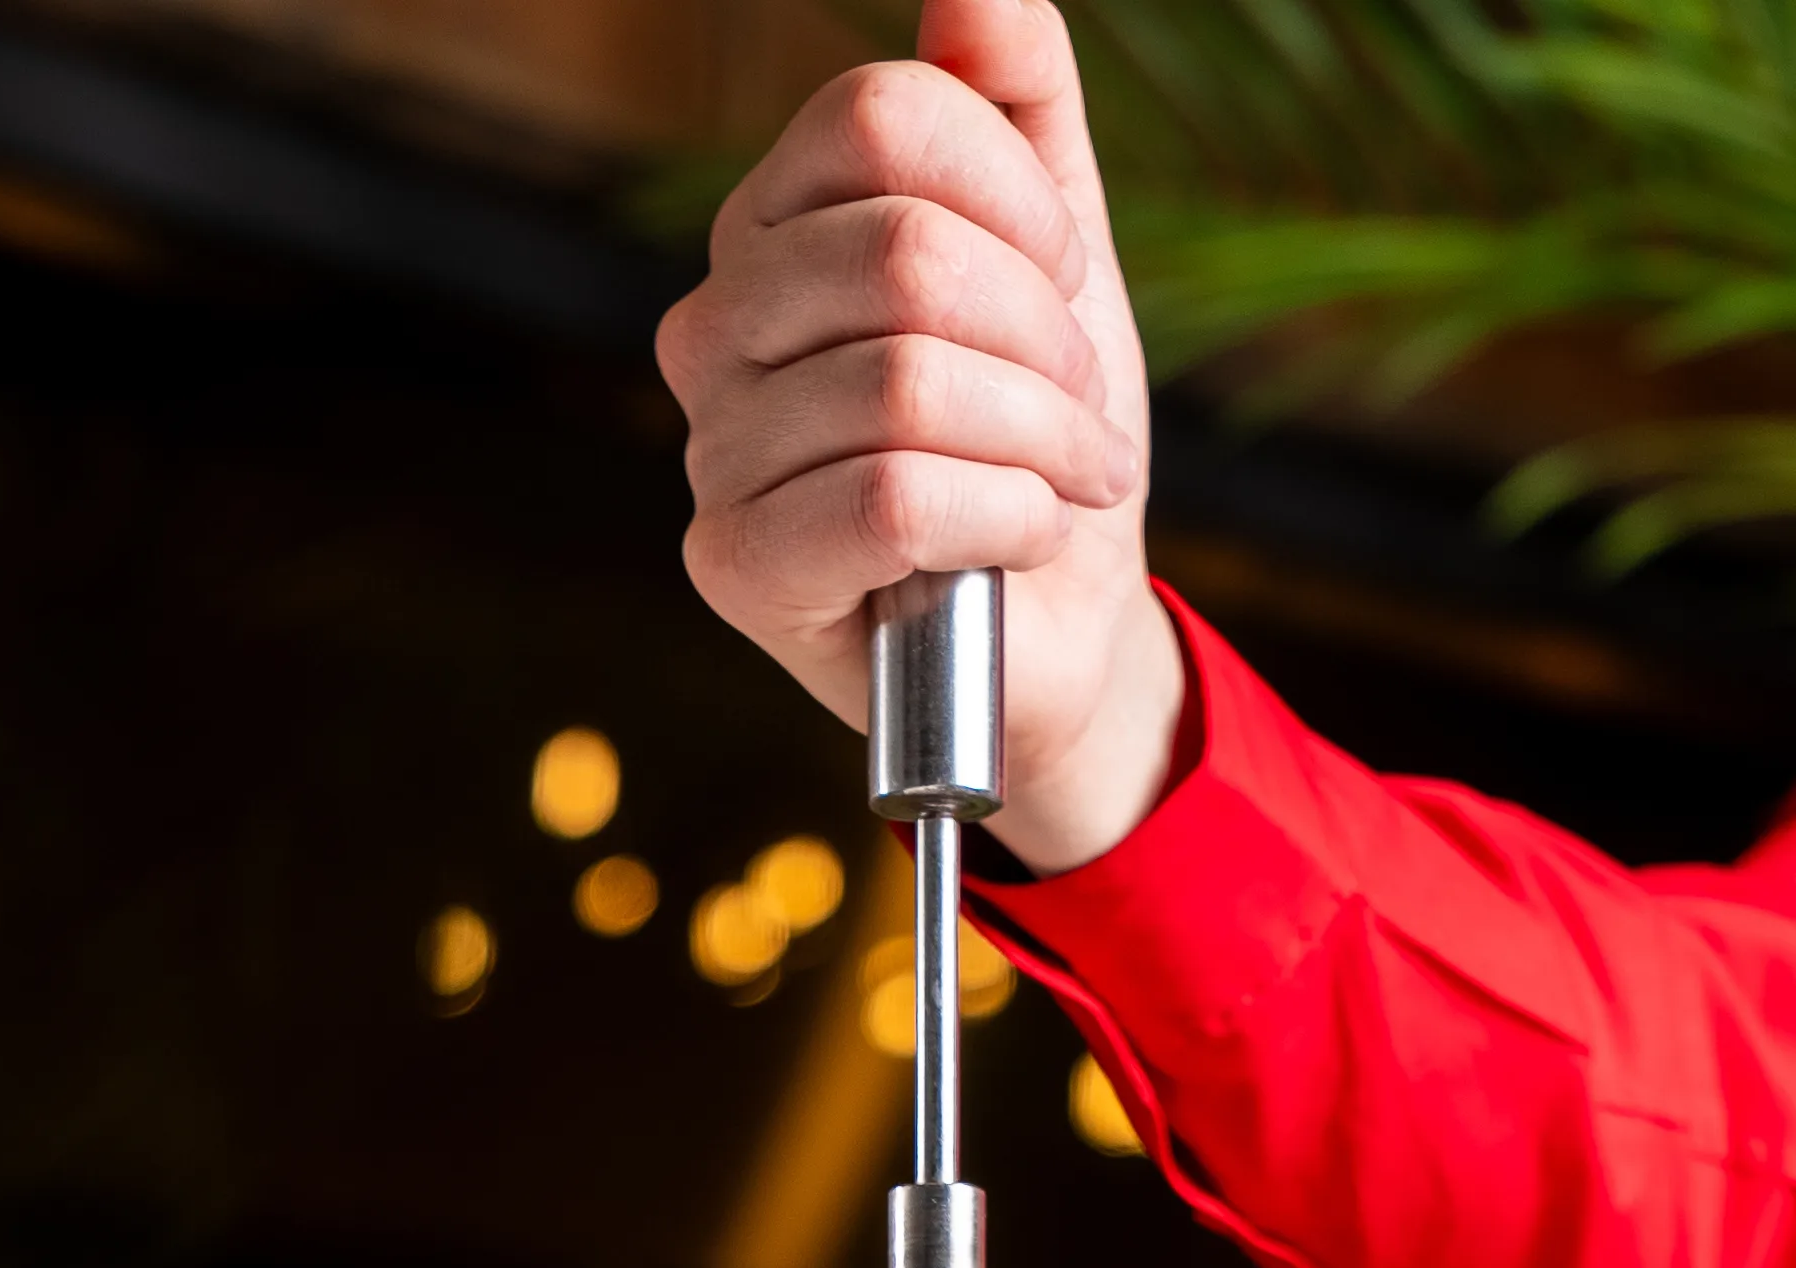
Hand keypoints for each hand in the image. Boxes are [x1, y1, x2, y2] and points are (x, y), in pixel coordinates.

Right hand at [656, 2, 1184, 873]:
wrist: (1061, 633)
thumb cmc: (1041, 443)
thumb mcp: (1055, 254)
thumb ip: (1016, 107)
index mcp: (776, 224)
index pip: (883, 119)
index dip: (1017, 198)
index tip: (1063, 280)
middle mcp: (718, 323)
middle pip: (904, 249)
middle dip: (1041, 338)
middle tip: (1081, 409)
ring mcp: (713, 446)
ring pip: (906, 381)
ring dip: (1038, 439)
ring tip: (1068, 480)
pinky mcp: (735, 563)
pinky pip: (888, 494)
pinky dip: (1001, 516)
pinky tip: (1022, 536)